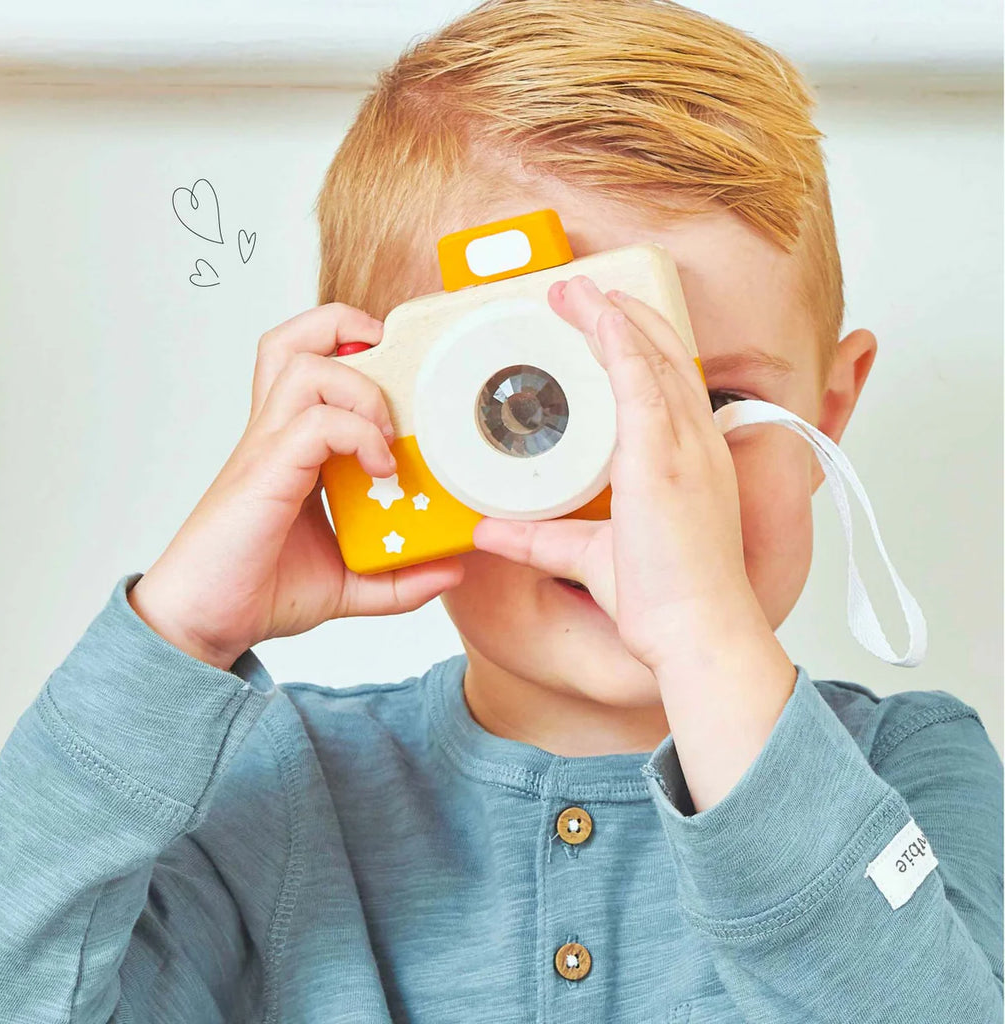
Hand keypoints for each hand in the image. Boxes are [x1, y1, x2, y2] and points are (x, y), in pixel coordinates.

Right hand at [128, 303, 464, 669]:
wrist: (205, 625)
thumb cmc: (258, 591)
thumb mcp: (348, 585)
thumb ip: (400, 578)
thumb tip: (453, 570)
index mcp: (291, 447)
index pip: (310, 362)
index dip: (354, 350)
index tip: (404, 382)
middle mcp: (275, 435)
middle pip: (292, 340)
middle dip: (346, 328)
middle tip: (394, 371)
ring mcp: (267, 449)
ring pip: (303, 365)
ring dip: (361, 389)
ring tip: (387, 437)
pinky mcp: (265, 472)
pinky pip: (314, 423)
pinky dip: (357, 434)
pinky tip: (379, 469)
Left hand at [471, 274, 757, 675]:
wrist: (698, 634)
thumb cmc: (667, 600)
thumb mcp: (591, 555)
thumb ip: (540, 539)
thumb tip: (488, 532)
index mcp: (691, 462)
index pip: (668, 386)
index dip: (638, 347)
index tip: (602, 324)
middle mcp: (696, 445)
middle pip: (664, 357)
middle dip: (624, 317)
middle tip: (581, 292)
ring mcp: (686, 448)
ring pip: (651, 357)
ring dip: (613, 316)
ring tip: (574, 290)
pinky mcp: (665, 459)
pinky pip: (642, 381)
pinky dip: (619, 341)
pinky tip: (595, 314)